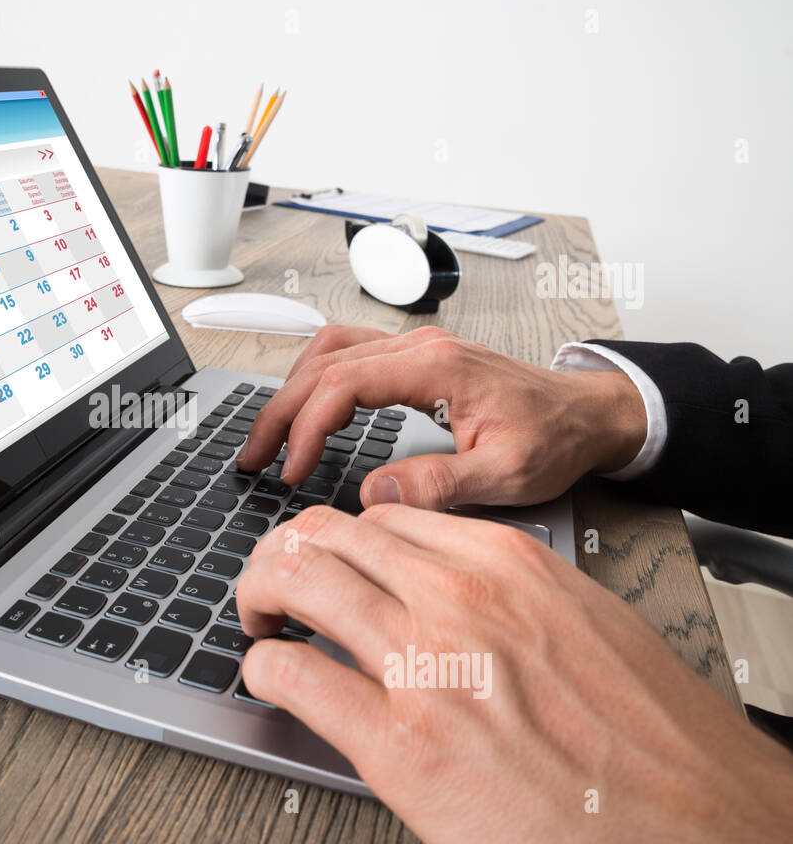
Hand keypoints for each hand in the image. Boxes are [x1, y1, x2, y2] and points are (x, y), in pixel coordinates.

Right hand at [236, 325, 647, 509]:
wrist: (589, 415)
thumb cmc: (556, 439)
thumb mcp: (509, 474)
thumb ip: (442, 483)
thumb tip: (375, 494)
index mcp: (437, 368)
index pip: (343, 384)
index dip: (306, 427)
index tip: (292, 470)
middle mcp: (420, 348)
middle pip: (323, 363)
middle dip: (280, 410)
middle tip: (253, 456)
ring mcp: (416, 349)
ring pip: (329, 352)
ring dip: (291, 391)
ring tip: (268, 437)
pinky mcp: (415, 361)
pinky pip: (348, 354)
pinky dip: (314, 381)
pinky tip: (305, 411)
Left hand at [236, 504, 792, 843]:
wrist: (698, 828)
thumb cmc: (649, 740)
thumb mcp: (579, 626)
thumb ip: (502, 597)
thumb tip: (437, 589)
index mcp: (507, 566)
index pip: (380, 517)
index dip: (334, 538)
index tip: (322, 559)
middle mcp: (461, 600)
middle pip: (325, 534)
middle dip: (282, 553)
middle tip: (272, 585)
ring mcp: (426, 665)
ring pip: (295, 579)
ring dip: (259, 594)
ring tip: (260, 620)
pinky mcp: (397, 743)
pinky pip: (291, 673)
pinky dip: (264, 668)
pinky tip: (276, 680)